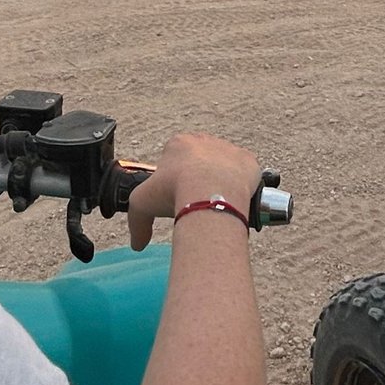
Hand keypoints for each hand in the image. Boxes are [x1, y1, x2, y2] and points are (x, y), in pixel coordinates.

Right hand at [126, 133, 260, 250]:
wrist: (209, 192)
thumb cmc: (174, 191)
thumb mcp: (141, 205)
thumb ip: (137, 223)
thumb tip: (138, 244)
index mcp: (179, 144)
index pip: (175, 159)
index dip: (174, 179)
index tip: (177, 196)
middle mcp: (204, 140)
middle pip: (201, 161)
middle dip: (199, 178)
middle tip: (198, 201)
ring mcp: (228, 149)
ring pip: (224, 166)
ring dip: (221, 181)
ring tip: (217, 204)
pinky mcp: (248, 160)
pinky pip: (245, 172)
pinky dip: (242, 185)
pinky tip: (235, 200)